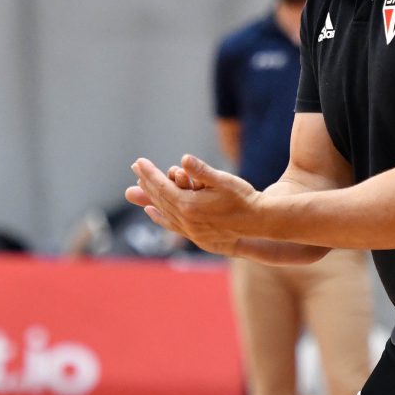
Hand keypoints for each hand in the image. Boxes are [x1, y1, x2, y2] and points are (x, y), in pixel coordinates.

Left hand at [125, 154, 259, 255]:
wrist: (259, 222)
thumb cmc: (244, 197)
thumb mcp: (224, 180)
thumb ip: (201, 171)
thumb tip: (183, 158)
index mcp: (189, 205)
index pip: (162, 186)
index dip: (150, 173)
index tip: (139, 161)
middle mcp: (186, 220)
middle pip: (160, 199)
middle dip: (147, 182)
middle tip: (135, 168)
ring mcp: (191, 230)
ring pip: (164, 212)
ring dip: (150, 198)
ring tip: (139, 186)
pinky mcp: (196, 236)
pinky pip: (171, 225)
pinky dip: (159, 217)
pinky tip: (152, 211)